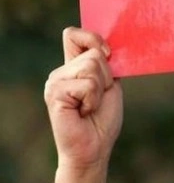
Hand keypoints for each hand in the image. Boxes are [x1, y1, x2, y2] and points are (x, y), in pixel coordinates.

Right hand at [44, 27, 122, 182]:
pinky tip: (83, 112)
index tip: (108, 55)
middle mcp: (60, 71)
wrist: (95, 148)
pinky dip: (93, 100)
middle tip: (98, 98)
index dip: (93, 39)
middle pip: (94, 53)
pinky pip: (87, 85)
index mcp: (72, 67)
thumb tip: (107, 45)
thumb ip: (105, 65)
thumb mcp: (109, 86)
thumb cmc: (102, 119)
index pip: (73, 34)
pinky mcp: (55, 94)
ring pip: (91, 67)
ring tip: (90, 106)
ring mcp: (54, 82)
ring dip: (100, 90)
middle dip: (106, 77)